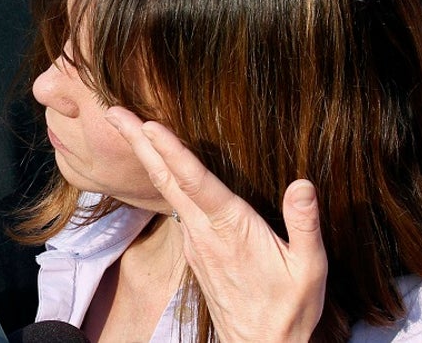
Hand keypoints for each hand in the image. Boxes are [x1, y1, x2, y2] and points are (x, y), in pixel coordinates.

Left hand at [104, 106, 326, 342]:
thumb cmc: (289, 308)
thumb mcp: (309, 268)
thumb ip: (304, 224)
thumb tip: (302, 184)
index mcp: (230, 228)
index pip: (195, 182)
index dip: (172, 151)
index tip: (148, 125)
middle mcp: (204, 229)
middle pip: (165, 177)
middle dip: (138, 142)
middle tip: (112, 112)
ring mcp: (194, 239)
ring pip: (165, 188)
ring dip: (146, 155)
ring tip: (127, 126)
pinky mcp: (194, 247)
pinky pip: (173, 203)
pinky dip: (161, 176)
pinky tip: (156, 162)